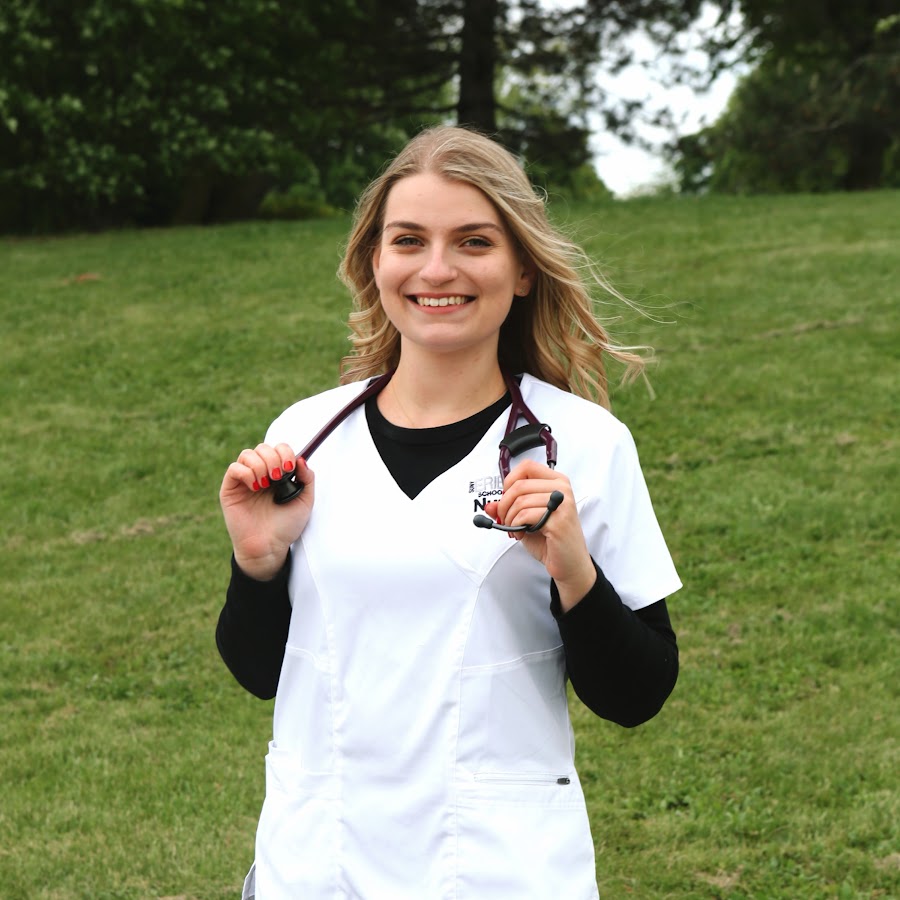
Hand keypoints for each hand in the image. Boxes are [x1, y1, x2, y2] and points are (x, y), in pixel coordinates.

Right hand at [219, 443, 314, 579]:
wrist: (269, 547)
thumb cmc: (286, 527)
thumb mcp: (305, 501)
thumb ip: (307, 479)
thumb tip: (301, 458)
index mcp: (278, 474)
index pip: (279, 448)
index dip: (285, 452)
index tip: (290, 468)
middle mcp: (261, 474)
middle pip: (263, 448)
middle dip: (273, 458)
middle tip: (278, 477)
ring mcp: (245, 481)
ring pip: (247, 454)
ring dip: (260, 465)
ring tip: (266, 484)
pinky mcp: (230, 489)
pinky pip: (234, 469)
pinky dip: (246, 473)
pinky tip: (255, 487)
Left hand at [484, 459, 595, 611]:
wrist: (569, 563)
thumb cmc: (550, 540)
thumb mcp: (525, 520)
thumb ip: (508, 509)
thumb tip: (489, 506)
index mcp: (556, 482)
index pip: (526, 467)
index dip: (510, 481)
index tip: (506, 498)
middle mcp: (562, 489)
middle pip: (519, 485)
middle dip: (504, 505)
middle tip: (505, 519)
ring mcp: (562, 503)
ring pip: (520, 500)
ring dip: (510, 518)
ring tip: (515, 529)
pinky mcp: (559, 519)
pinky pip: (525, 515)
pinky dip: (516, 526)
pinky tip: (521, 533)